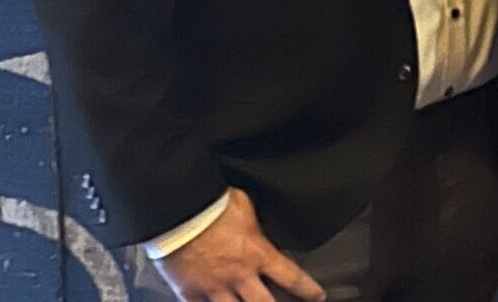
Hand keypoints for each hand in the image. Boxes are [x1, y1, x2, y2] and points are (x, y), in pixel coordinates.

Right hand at [154, 188, 323, 301]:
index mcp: (258, 253)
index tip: (318, 297)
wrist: (179, 212)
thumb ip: (256, 226)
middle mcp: (239, 276)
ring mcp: (214, 287)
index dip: (308, 290)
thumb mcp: (247, 208)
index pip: (292, 277)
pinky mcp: (189, 292)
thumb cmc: (214, 205)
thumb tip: (261, 228)